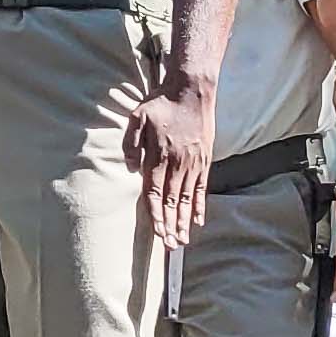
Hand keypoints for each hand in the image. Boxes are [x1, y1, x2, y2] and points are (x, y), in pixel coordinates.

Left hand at [122, 83, 213, 248]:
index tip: (157, 233)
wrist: (192, 90)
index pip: (156, 192)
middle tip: (170, 246)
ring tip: (183, 240)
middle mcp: (177, 163)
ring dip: (184, 221)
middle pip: (173, 201)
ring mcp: (193, 162)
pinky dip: (200, 205)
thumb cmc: (162, 102)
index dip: (157, 214)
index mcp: (159, 155)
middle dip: (171, 225)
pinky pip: (202, 187)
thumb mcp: (138, 116)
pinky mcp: (204, 159)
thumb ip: (131, 142)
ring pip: (187, 198)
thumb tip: (130, 167)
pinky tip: (198, 220)